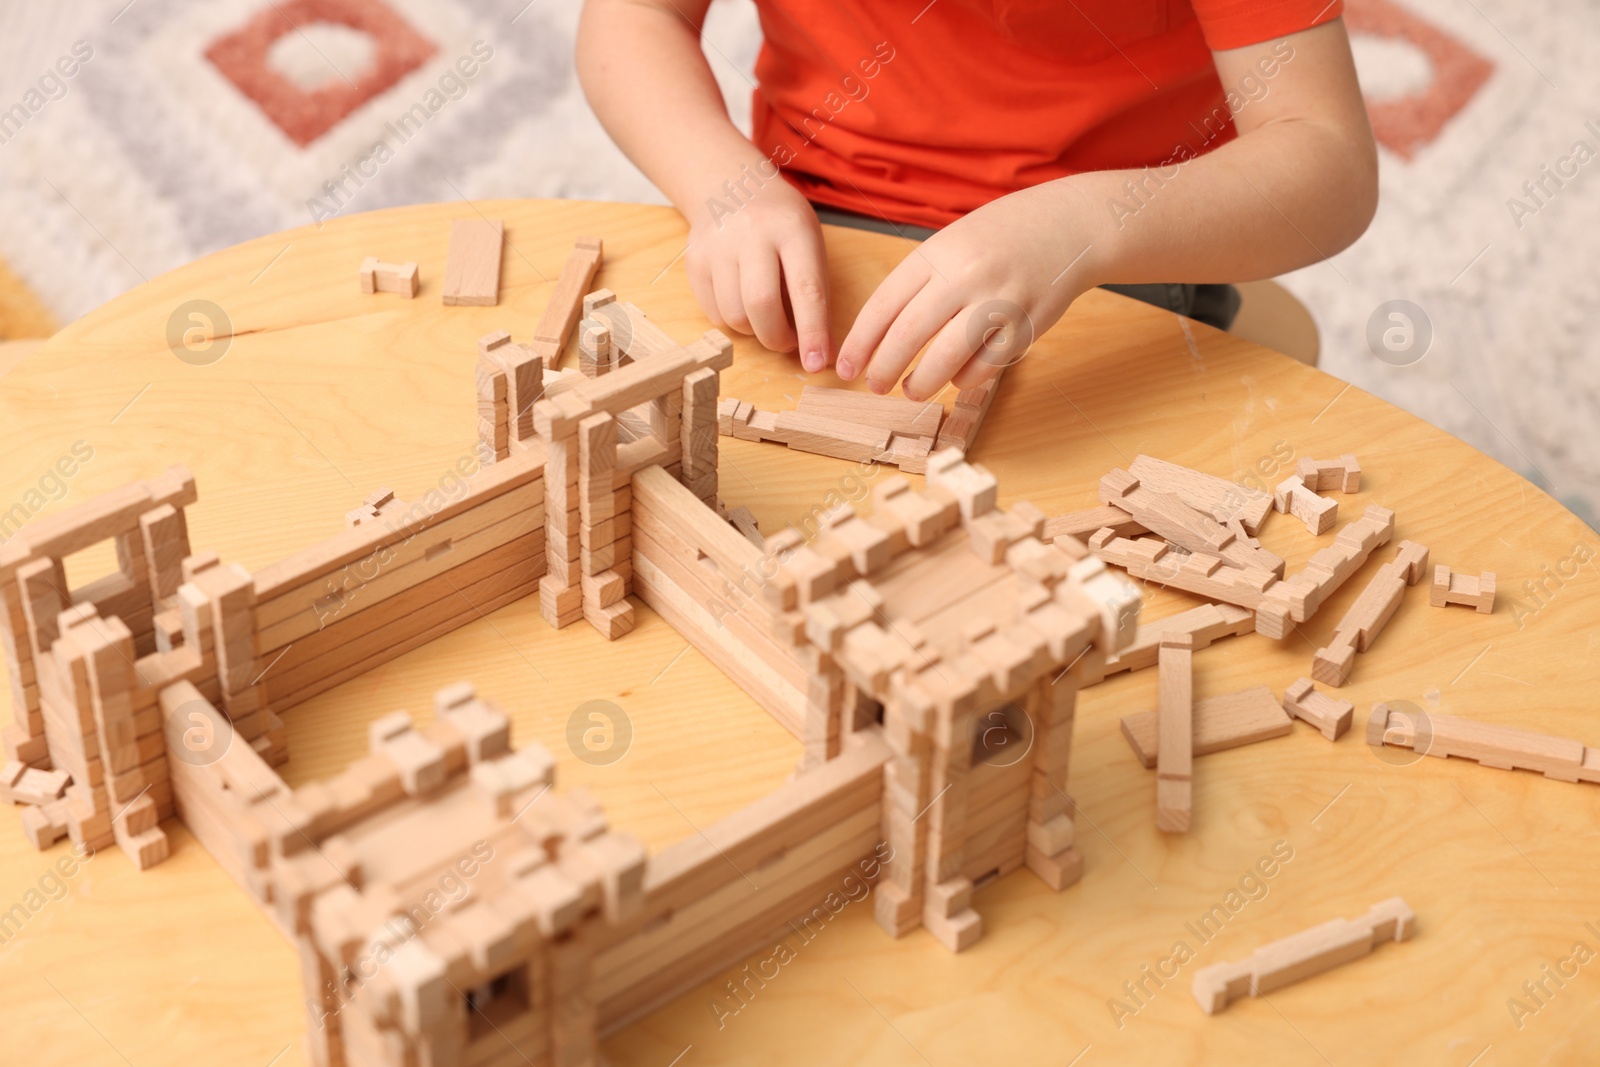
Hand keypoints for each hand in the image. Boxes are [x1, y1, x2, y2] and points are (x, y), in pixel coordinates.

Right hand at [684, 179, 833, 370]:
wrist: (732, 186)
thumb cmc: (781, 224)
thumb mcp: (809, 244)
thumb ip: (815, 294)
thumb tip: (820, 351)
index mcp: (791, 229)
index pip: (806, 290)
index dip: (813, 332)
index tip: (817, 363)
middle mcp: (751, 235)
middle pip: (761, 305)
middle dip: (778, 338)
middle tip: (789, 342)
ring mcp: (718, 246)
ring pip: (735, 316)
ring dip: (755, 332)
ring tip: (767, 319)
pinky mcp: (695, 262)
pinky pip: (715, 314)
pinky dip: (733, 323)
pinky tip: (743, 306)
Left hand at [836, 182, 1098, 400]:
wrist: (1068, 224)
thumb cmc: (1001, 237)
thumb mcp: (952, 242)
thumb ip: (920, 281)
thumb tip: (879, 335)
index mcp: (937, 253)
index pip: (883, 305)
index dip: (859, 343)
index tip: (845, 367)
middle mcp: (964, 275)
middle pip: (908, 335)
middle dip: (883, 368)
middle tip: (874, 386)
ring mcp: (998, 301)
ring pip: (945, 358)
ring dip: (921, 382)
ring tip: (911, 389)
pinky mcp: (1026, 326)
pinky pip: (984, 367)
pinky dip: (964, 379)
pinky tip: (956, 378)